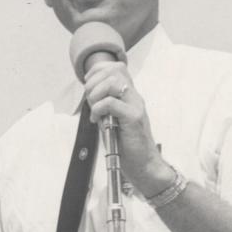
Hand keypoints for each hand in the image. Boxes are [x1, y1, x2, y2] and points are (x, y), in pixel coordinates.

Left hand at [82, 61, 172, 195]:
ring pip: (113, 83)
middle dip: (94, 82)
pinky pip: (112, 103)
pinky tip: (97, 120)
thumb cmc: (127, 145)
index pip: (117, 67)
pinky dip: (99, 109)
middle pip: (114, 70)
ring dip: (96, 94)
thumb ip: (103, 106)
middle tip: (90, 100)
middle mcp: (134, 97)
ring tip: (94, 109)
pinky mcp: (133, 118)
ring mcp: (136, 106)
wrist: (143, 165)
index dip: (98, 71)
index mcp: (130, 96)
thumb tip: (89, 94)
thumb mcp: (111, 121)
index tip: (88, 85)